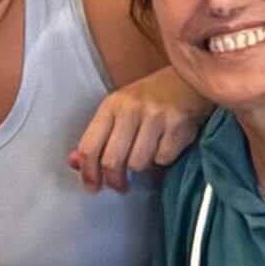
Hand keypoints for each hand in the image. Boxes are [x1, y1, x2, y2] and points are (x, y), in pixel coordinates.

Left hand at [68, 75, 205, 191]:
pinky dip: (163, 159)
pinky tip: (165, 145)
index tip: (92, 186)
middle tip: (119, 186)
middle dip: (114, 180)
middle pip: (111, 160)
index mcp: (112, 105)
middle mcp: (131, 109)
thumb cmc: (152, 97)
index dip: (88, 173)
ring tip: (147, 156)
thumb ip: (98, 136)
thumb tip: (75, 163)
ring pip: (137, 163)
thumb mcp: (120, 110)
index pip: (89, 146)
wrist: (189, 79)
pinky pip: (163, 159)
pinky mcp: (178, 125)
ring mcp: (156, 117)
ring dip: (141, 167)